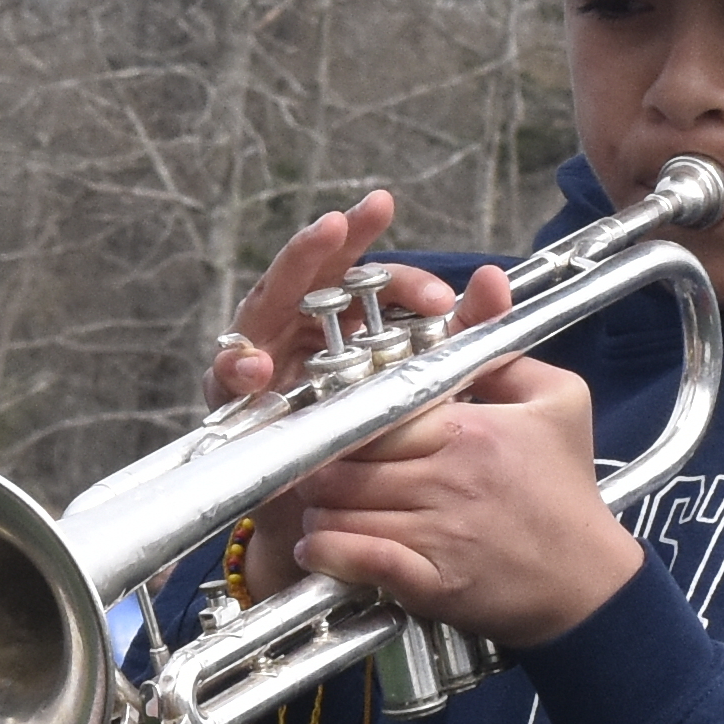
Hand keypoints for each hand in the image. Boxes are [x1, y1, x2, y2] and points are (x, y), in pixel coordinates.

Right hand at [207, 191, 510, 406]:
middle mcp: (304, 322)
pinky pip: (227, 373)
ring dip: (292, 267)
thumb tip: (496, 279)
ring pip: (270, 297)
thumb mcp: (424, 384)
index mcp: (349, 318)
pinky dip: (237, 366)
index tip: (442, 301)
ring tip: (318, 238)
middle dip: (335, 237)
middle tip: (351, 216)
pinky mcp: (231, 393)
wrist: (331, 507)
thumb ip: (462, 333)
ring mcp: (264, 350)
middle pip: (318, 269)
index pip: (376, 283)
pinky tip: (256, 368)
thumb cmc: (371, 434)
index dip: (407, 284)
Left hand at [269, 351, 641, 650]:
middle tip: (312, 462)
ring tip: (316, 504)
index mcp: (469, 427)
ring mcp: (437, 533)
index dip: (343, 415)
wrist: (589, 581)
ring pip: (342, 509)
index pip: (375, 411)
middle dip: (318, 461)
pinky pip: (358, 560)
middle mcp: (448, 477)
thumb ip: (505, 349)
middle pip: (345, 460)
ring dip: (318, 508)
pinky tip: (317, 547)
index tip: (331, 419)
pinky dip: (327, 553)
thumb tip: (485, 284)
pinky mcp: (431, 582)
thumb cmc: (568, 488)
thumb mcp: (559, 401)